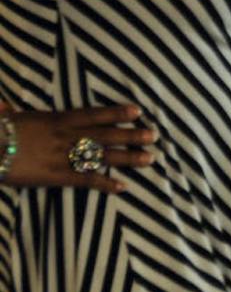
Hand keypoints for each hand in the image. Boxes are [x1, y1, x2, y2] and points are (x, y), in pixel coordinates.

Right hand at [0, 104, 158, 192]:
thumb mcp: (13, 117)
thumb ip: (16, 111)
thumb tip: (4, 104)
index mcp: (57, 119)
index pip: (94, 114)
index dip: (116, 112)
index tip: (137, 110)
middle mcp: (66, 136)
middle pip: (106, 134)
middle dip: (131, 135)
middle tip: (154, 136)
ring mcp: (63, 156)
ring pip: (102, 156)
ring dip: (128, 158)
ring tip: (149, 159)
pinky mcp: (56, 176)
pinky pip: (85, 180)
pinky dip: (105, 184)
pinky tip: (123, 187)